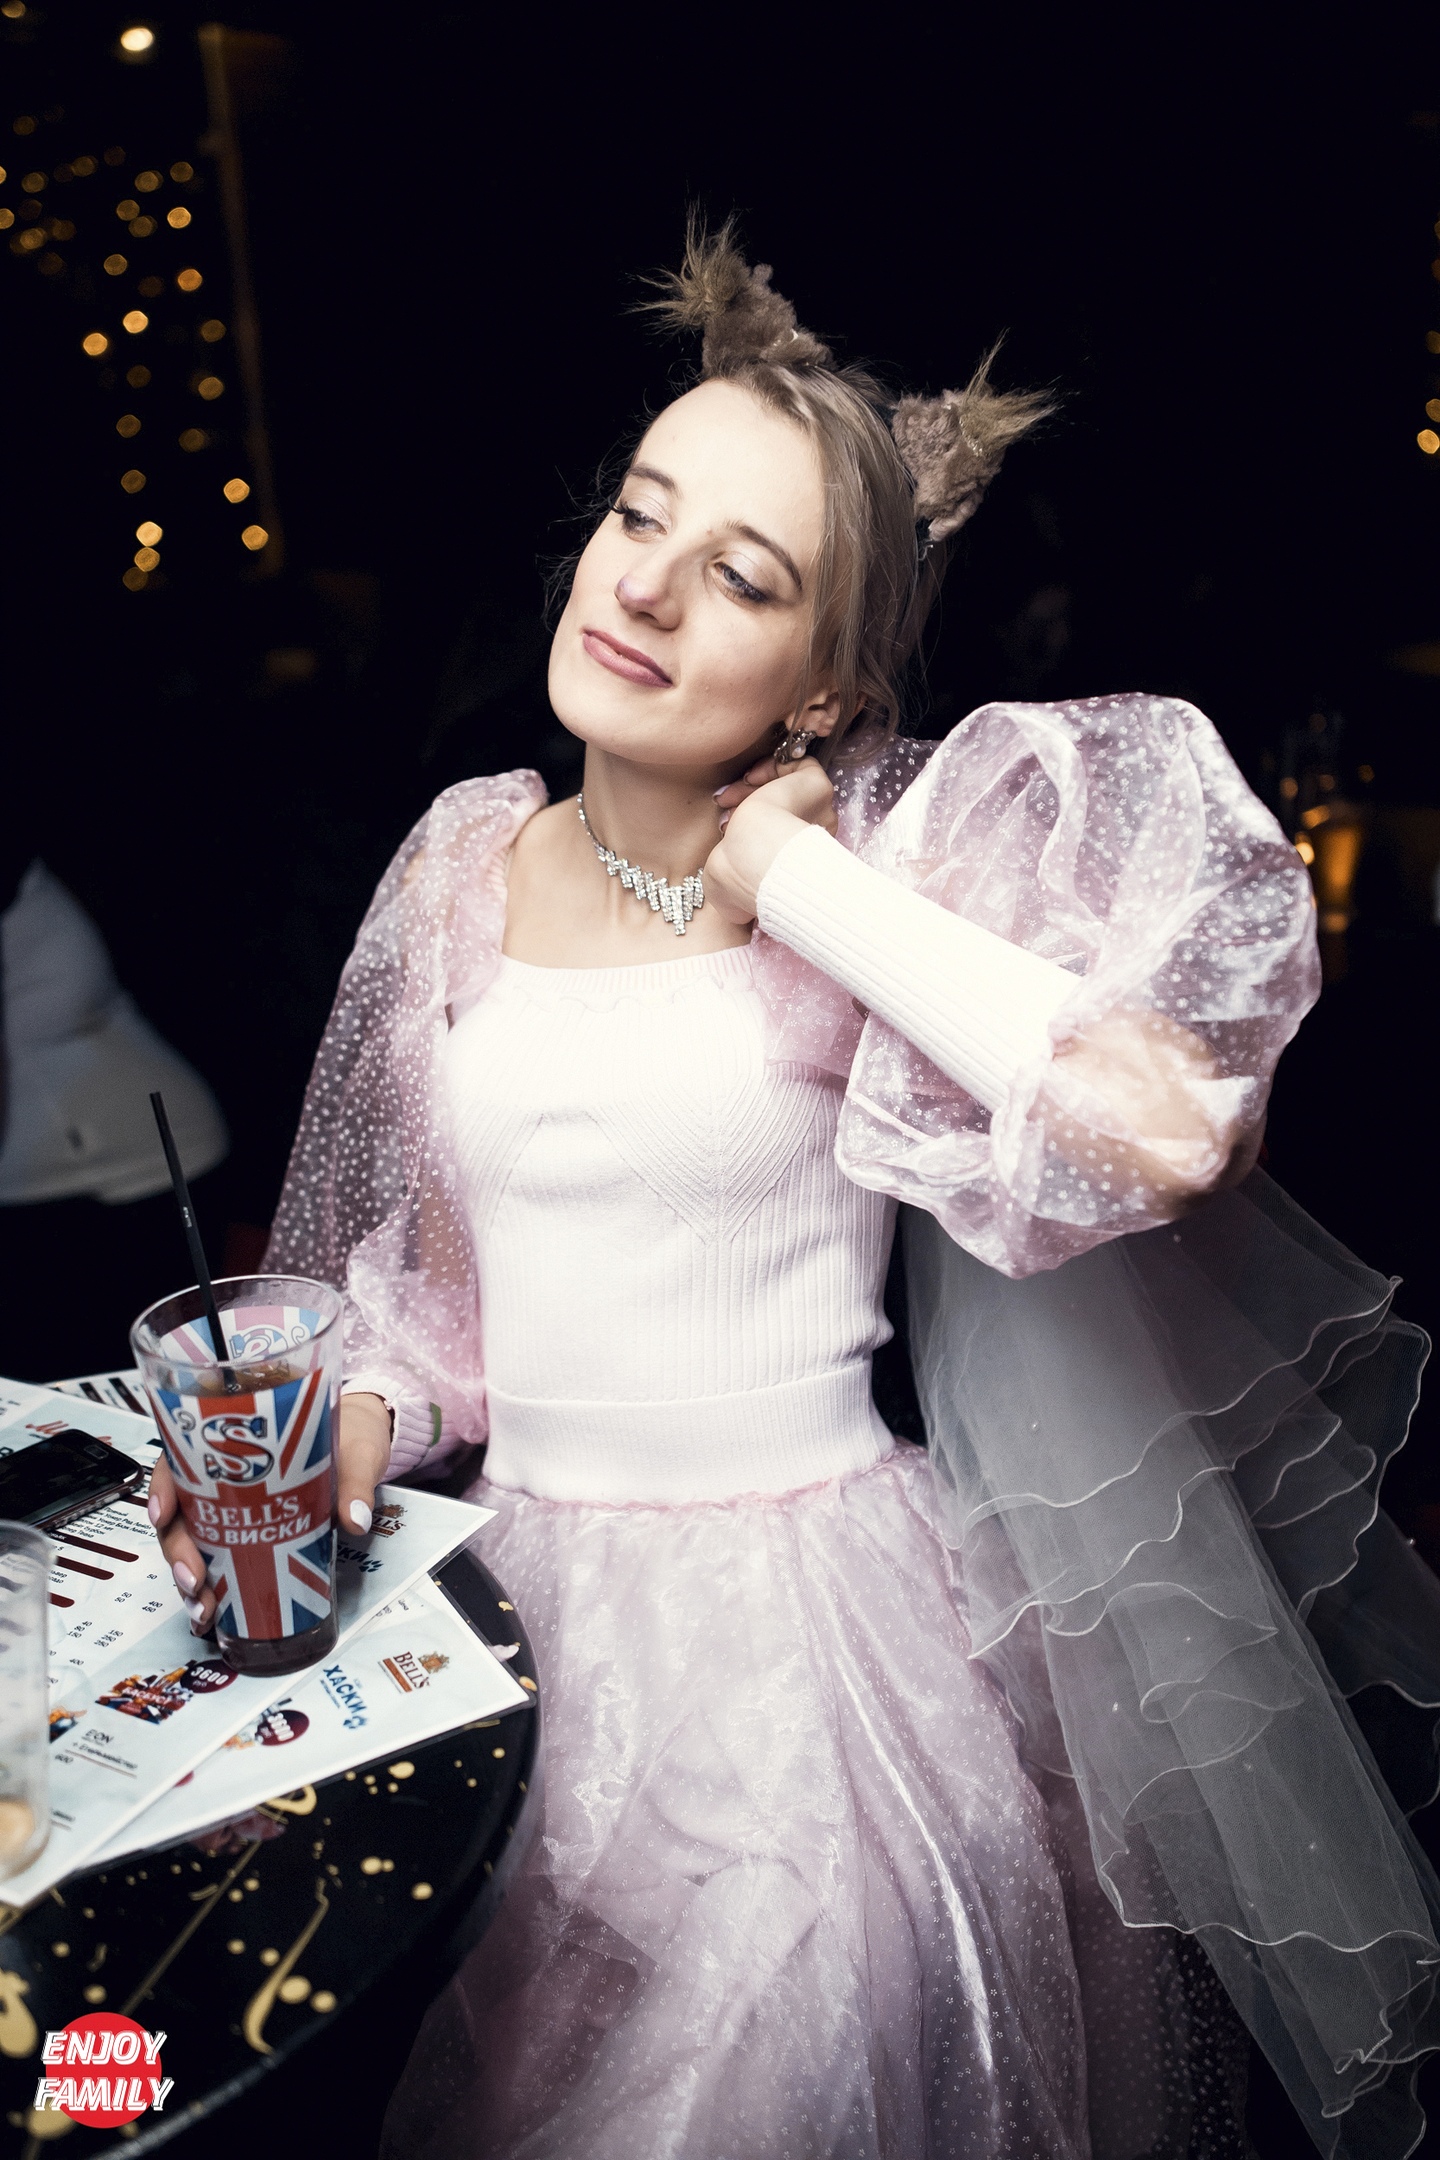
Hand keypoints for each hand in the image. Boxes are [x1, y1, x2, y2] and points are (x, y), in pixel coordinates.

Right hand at [148, 1392, 392, 1634]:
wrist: (362, 1450)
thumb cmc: (349, 1438)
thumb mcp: (355, 1453)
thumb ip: (354, 1482)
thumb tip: (354, 1518)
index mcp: (236, 1444)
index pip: (180, 1459)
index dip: (164, 1487)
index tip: (164, 1515)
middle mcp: (222, 1480)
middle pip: (180, 1513)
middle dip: (178, 1551)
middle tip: (194, 1581)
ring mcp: (230, 1511)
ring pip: (191, 1543)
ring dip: (189, 1579)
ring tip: (203, 1609)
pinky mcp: (247, 1538)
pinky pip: (216, 1562)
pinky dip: (209, 1589)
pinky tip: (210, 1615)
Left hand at [706, 755, 837, 923]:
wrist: (756, 858)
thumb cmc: (740, 879)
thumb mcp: (727, 892)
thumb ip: (733, 894)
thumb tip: (738, 913)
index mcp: (792, 860)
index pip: (774, 833)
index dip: (745, 825)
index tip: (724, 828)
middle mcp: (811, 835)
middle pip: (780, 808)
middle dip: (747, 804)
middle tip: (724, 810)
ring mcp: (819, 810)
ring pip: (786, 787)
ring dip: (752, 788)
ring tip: (729, 798)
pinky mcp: (819, 786)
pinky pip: (798, 764)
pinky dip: (771, 767)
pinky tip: (752, 779)